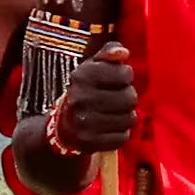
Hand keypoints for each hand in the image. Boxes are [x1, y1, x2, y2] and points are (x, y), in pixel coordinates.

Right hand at [38, 45, 140, 162]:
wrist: (65, 125)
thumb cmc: (87, 91)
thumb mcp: (93, 66)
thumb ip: (109, 53)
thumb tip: (123, 52)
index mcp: (81, 76)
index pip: (124, 73)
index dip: (125, 76)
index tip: (117, 79)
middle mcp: (80, 98)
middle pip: (130, 98)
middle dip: (127, 97)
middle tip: (116, 98)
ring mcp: (84, 122)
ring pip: (129, 119)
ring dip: (125, 116)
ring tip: (112, 113)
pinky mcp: (89, 142)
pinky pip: (122, 137)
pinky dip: (120, 133)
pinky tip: (108, 127)